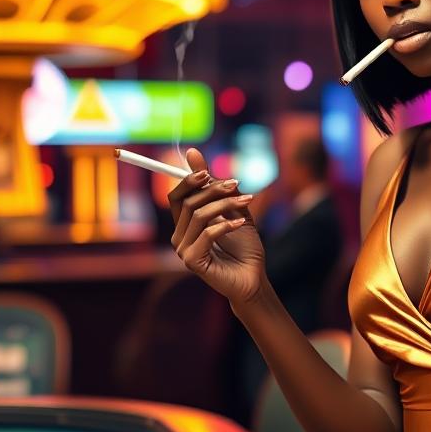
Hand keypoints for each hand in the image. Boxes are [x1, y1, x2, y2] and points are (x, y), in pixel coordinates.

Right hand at [167, 147, 265, 305]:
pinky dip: (226, 225)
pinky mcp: (192, 260)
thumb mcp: (233, 210)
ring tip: (247, 202)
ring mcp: (183, 249)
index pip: (176, 195)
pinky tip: (241, 223)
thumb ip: (216, 187)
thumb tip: (193, 152)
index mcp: (186, 224)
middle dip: (213, 189)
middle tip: (237, 184)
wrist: (254, 278)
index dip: (188, 180)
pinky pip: (206, 234)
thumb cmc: (244, 247)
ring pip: (198, 215)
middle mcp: (179, 236)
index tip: (208, 171)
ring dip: (225, 204)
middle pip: (187, 202)